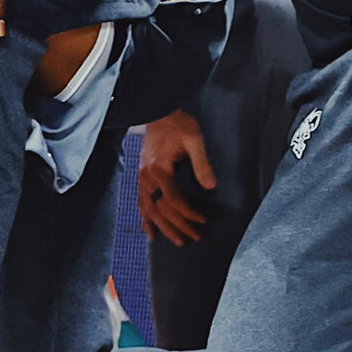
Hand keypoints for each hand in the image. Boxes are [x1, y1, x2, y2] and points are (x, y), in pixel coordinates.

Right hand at [135, 109, 218, 244]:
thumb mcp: (194, 140)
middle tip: (194, 237)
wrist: (158, 111)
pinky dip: (145, 218)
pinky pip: (141, 202)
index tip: (202, 221)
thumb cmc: (177, 123)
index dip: (188, 214)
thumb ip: (202, 164)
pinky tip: (150, 230)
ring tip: (176, 240)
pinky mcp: (142, 176)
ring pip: (149, 210)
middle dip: (178, 227)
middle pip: (161, 210)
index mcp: (160, 169)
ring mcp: (142, 177)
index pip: (174, 200)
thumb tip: (211, 186)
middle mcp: (148, 176)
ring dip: (163, 227)